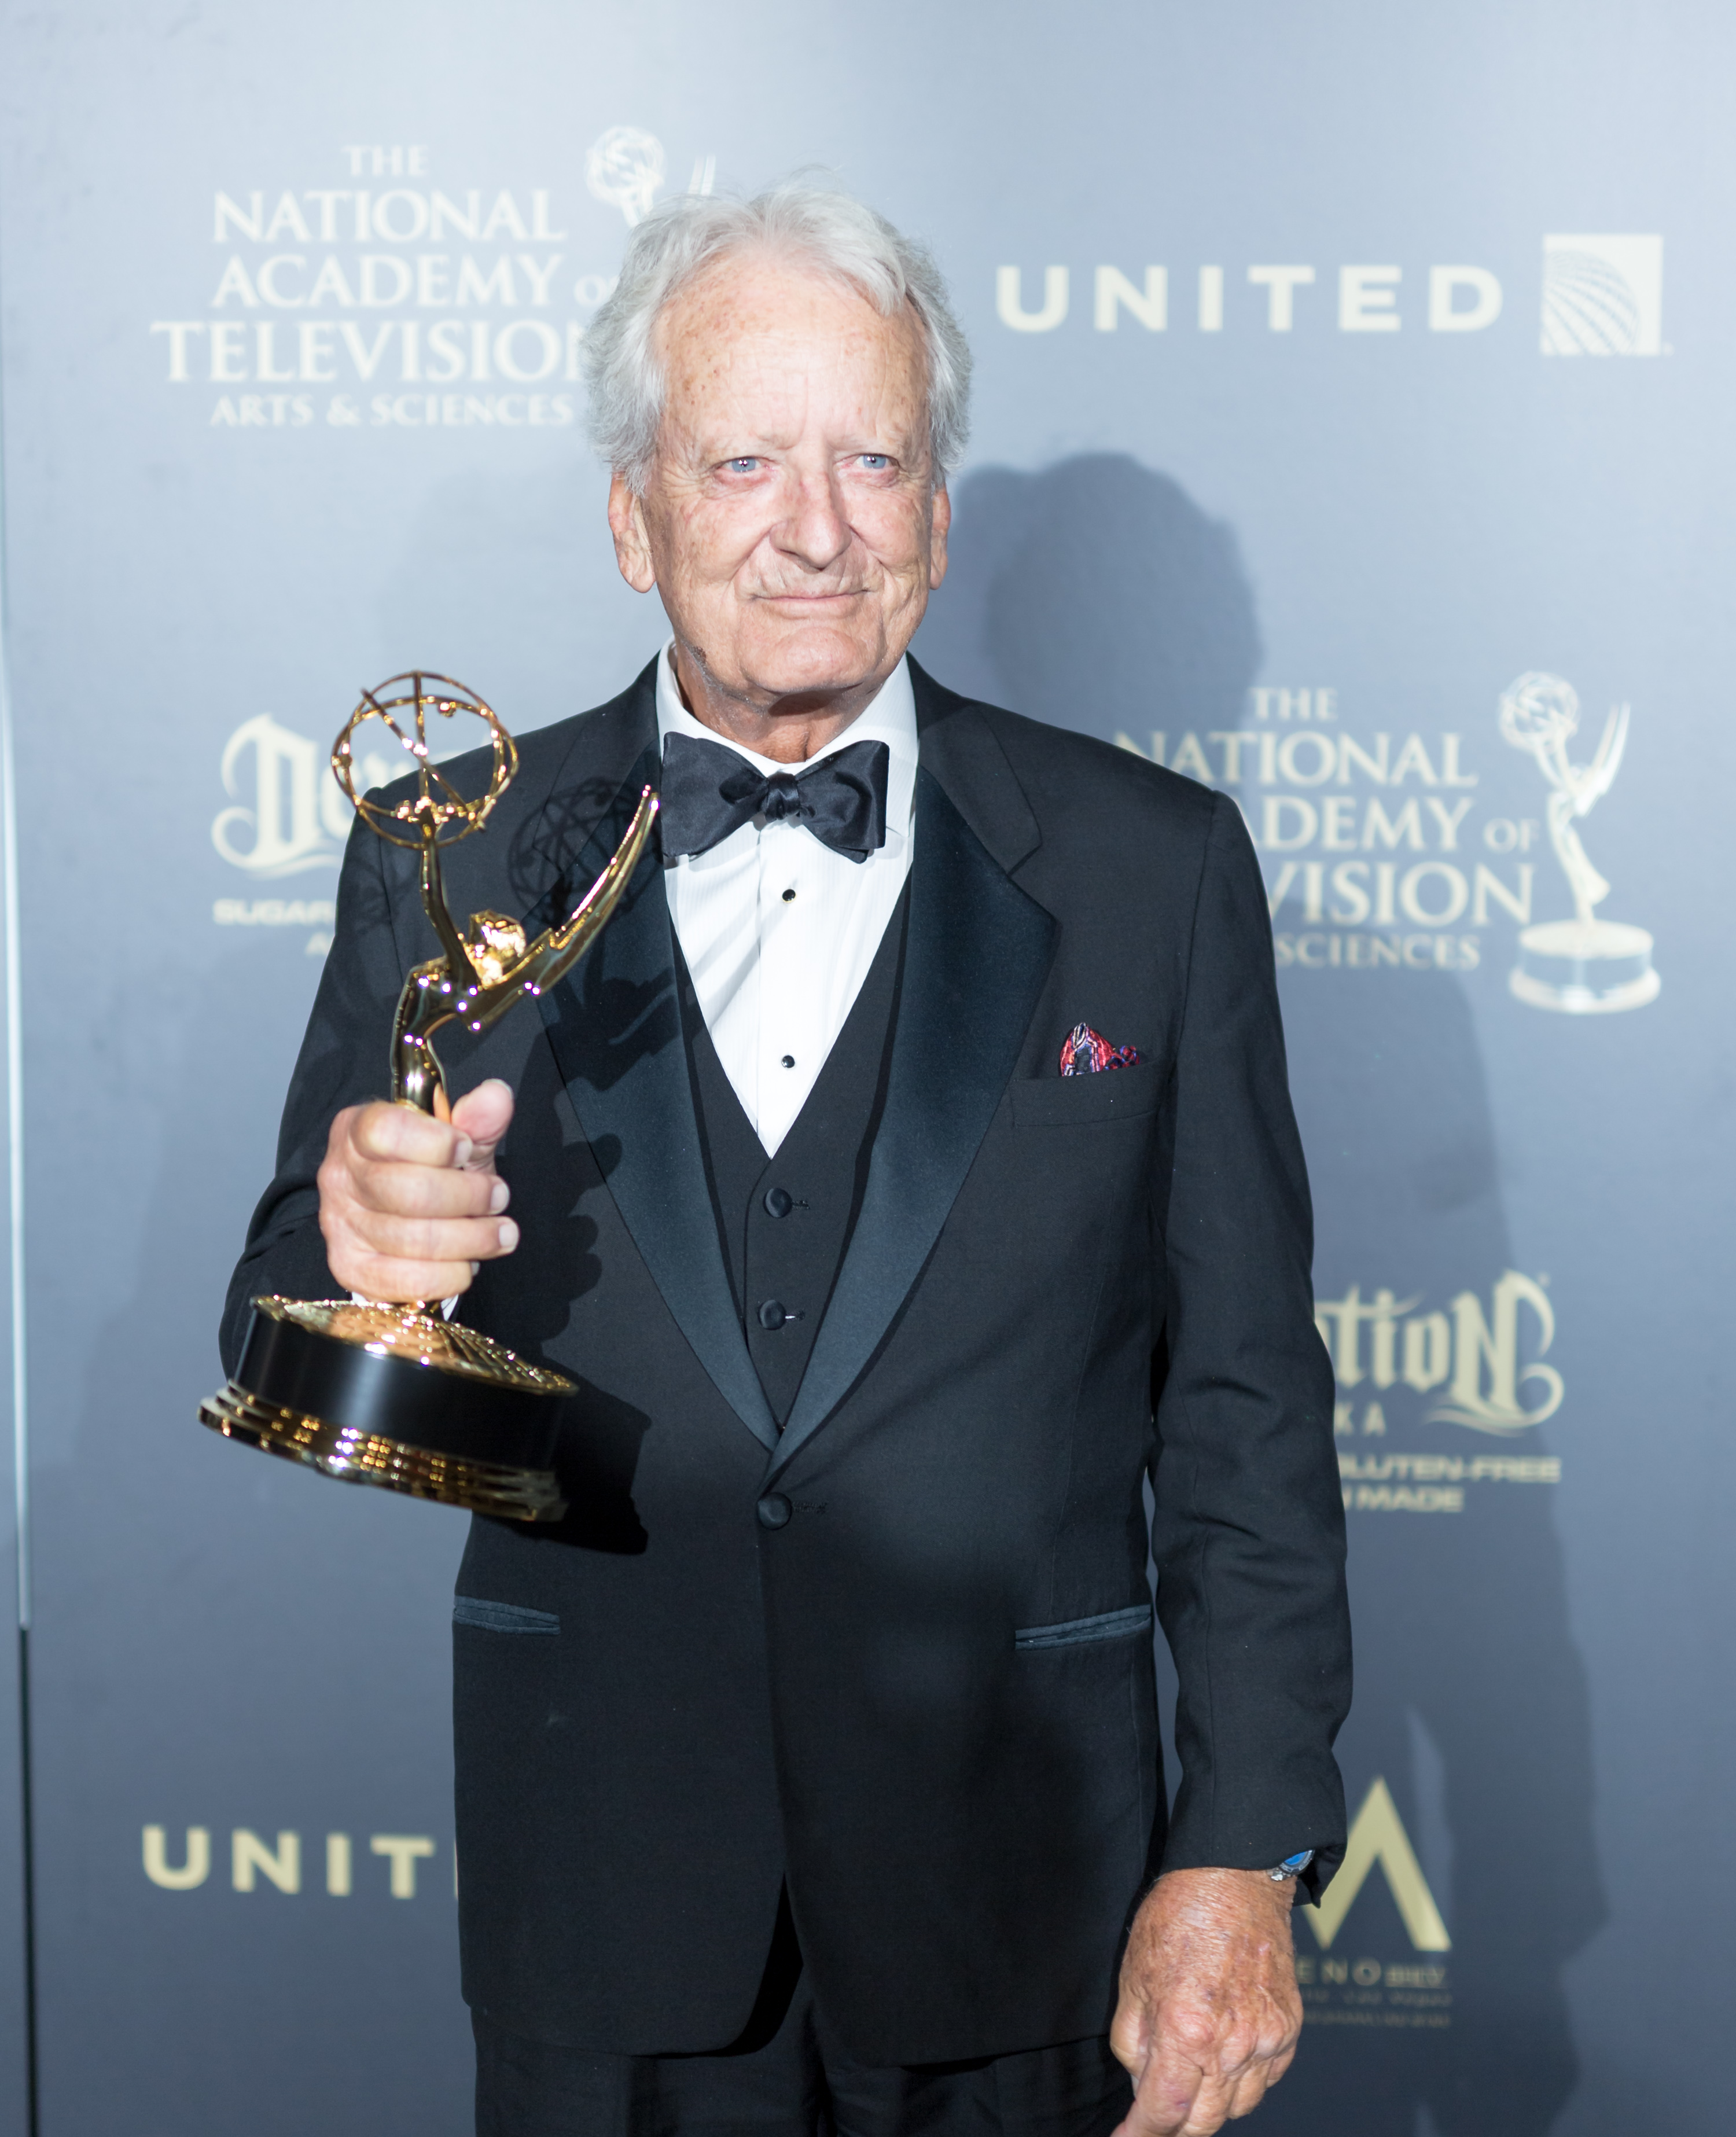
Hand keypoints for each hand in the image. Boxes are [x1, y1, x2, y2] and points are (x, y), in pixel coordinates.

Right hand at [317, 1078, 517, 1302]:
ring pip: (412, 1239)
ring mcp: (340, 1225)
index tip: (467, 1149)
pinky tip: (469, 1263)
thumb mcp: (459, 1139)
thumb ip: (477, 1118)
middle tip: (499, 1196)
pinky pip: (405, 1281)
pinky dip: (448, 1276)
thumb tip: (495, 1097)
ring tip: (501, 1233)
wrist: (409, 1217)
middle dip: (468, 1196)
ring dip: (471, 1238)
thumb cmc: (433, 1170)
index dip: (434, 1143)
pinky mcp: (351, 1268)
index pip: (384, 1131)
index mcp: (357, 1129)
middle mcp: (339, 1176)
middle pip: (406, 1191)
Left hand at [1110, 1868, 1301, 2136]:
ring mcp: (1266, 2039)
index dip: (1140, 2134)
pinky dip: (1242, 2082)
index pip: (1164, 2112)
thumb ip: (1133, 2040)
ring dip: (1210, 2105)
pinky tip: (1223, 2059)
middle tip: (1154, 2112)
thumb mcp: (1132, 1976)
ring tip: (1189, 2077)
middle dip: (1174, 2126)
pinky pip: (1265, 2081)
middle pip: (1204, 2122)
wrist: (1234, 1877)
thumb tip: (1141, 2083)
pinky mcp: (1288, 2030)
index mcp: (1186, 2030)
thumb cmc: (1179, 1916)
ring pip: (1238, 2107)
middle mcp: (1232, 2044)